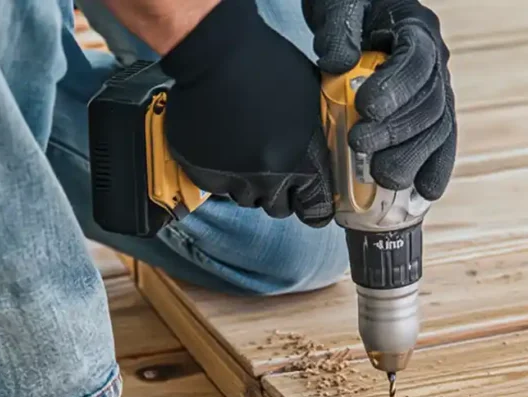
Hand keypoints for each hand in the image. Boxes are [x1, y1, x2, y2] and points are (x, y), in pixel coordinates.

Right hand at [159, 0, 333, 226]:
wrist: (216, 54)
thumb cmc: (270, 68)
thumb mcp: (312, 102)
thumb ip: (317, 139)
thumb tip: (323, 154)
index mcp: (305, 166)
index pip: (316, 212)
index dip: (313, 205)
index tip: (308, 198)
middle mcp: (270, 181)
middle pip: (278, 208)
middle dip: (278, 192)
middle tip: (272, 166)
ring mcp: (234, 181)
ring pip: (245, 198)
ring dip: (248, 182)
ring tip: (244, 151)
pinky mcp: (203, 175)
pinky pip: (217, 185)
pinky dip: (219, 172)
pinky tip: (221, 146)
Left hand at [302, 0, 455, 200]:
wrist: (356, 17)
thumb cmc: (349, 7)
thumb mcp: (340, 4)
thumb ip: (339, 27)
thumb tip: (337, 62)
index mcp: (417, 29)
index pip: (417, 62)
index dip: (397, 88)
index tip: (366, 107)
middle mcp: (435, 62)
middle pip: (430, 104)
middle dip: (397, 131)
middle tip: (360, 143)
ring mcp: (434, 91)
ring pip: (437, 130)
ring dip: (412, 158)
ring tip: (381, 176)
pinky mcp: (425, 116)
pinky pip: (439, 144)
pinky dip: (433, 169)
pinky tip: (424, 193)